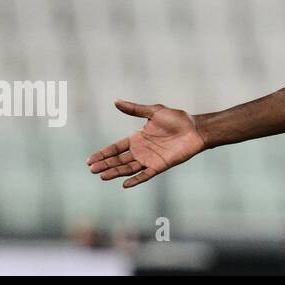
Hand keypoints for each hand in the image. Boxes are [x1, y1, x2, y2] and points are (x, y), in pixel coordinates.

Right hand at [86, 99, 205, 187]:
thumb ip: (134, 109)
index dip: (103, 153)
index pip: (116, 148)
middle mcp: (141, 150)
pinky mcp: (160, 165)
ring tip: (102, 176)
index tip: (89, 160)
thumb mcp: (154, 111)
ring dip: (115, 172)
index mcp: (137, 138)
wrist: (195, 128)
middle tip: (92, 169)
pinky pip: (145, 175)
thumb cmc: (177, 119)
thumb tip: (115, 101)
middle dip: (105, 164)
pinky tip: (124, 184)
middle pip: (119, 160)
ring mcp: (150, 159)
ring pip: (128, 168)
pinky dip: (135, 180)